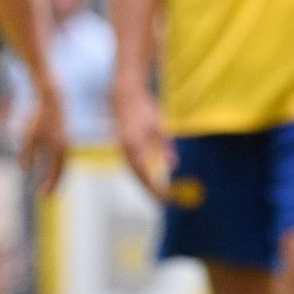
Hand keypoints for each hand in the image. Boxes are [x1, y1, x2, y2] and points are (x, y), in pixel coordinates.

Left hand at [19, 84, 68, 199]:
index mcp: (58, 150)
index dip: (48, 185)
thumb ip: (27, 155)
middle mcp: (64, 147)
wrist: (51, 98)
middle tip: (46, 194)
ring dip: (55, 174)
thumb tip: (25, 171)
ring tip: (48, 182)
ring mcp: (65, 141)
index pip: (54, 173)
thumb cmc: (37, 117)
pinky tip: (48, 164)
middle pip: (61, 171)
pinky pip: (60, 155)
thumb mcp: (28, 137)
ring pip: (61, 163)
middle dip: (53, 183)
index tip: (41, 196)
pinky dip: (55, 163)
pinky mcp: (62, 135)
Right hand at [114, 86, 171, 200]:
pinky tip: (148, 176)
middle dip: (149, 188)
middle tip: (162, 199)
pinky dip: (140, 172)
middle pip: (137, 175)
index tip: (166, 195)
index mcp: (134, 145)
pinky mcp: (121, 145)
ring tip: (156, 192)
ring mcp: (121, 147)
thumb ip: (164, 146)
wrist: (125, 94)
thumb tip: (172, 164)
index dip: (154, 186)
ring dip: (143, 182)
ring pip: (133, 170)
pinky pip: (131, 163)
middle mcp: (124, 148)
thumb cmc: (144, 107)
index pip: (145, 172)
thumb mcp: (159, 125)